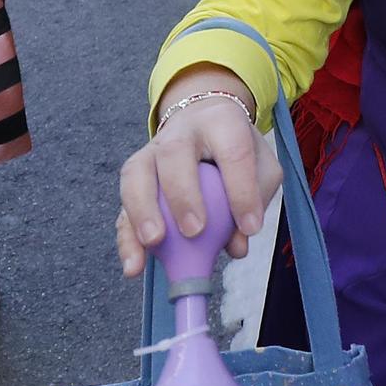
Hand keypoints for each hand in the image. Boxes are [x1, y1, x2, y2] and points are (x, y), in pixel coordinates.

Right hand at [117, 71, 281, 268]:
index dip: (242, 189)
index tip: (250, 227)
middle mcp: (181, 132)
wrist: (201, 119)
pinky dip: (126, 237)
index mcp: (222, 123)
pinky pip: (123, 205)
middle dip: (182, 194)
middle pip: (174, 154)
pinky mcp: (133, 175)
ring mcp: (151, 150)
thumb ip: (256, 199)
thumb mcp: (261, 165)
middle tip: (194, 231)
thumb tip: (237, 246)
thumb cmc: (234, 149)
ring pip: (137, 174)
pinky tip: (134, 266)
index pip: (233, 152)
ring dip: (142, 211)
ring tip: (154, 243)